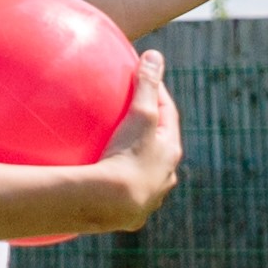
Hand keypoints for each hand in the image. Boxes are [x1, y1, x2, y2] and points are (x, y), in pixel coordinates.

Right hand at [98, 54, 182, 227]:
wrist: (113, 204)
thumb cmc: (128, 156)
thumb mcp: (140, 115)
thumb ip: (146, 85)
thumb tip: (153, 55)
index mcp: (170, 151)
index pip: (168, 115)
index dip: (157, 95)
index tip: (143, 80)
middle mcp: (165, 174)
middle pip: (159, 145)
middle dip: (147, 129)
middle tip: (128, 113)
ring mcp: (149, 195)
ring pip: (145, 171)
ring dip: (134, 158)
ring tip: (113, 148)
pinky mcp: (130, 212)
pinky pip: (124, 190)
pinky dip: (117, 181)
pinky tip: (98, 179)